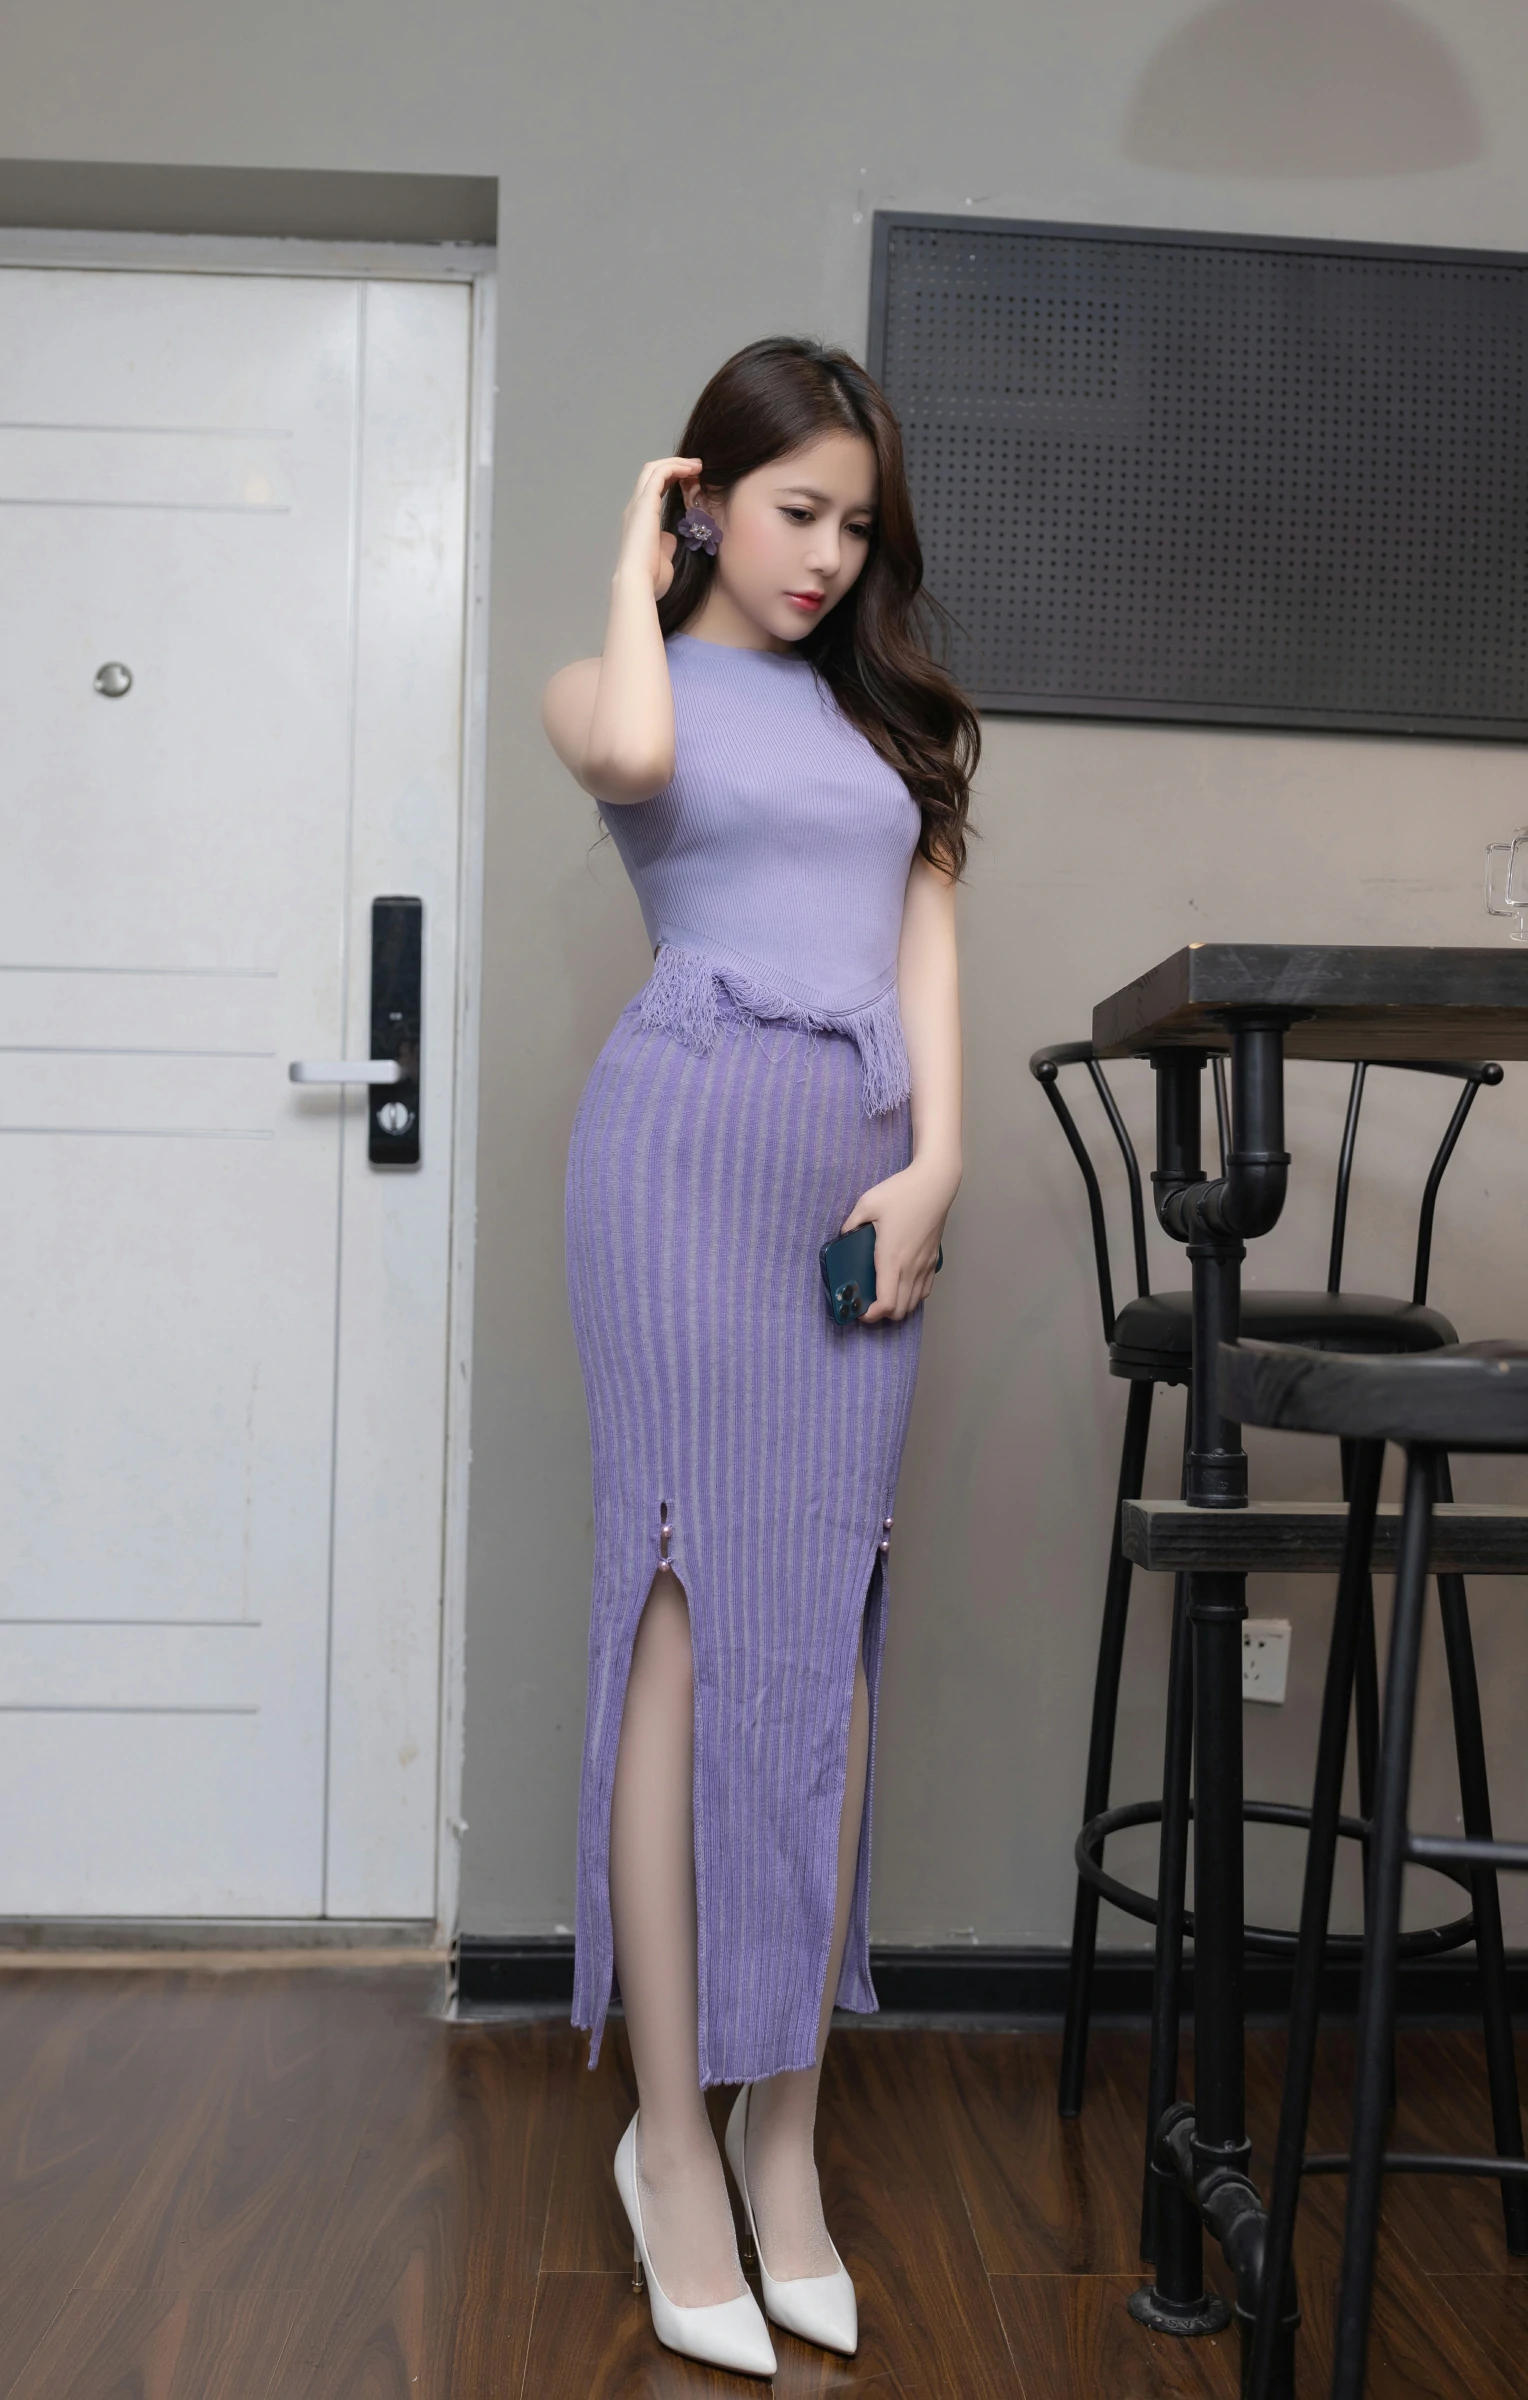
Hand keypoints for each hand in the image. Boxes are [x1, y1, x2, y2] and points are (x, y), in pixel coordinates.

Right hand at [616, 455, 702, 600]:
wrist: (639, 581)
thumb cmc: (651, 577)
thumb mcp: (663, 557)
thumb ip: (666, 544)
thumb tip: (672, 537)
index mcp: (639, 520)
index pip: (653, 489)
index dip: (672, 480)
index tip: (693, 480)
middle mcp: (636, 508)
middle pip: (651, 473)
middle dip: (675, 465)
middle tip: (697, 467)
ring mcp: (638, 503)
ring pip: (654, 468)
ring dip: (677, 463)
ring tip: (698, 465)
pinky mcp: (645, 502)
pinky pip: (660, 473)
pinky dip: (676, 466)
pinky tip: (693, 470)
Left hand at [839, 1158, 957, 1324]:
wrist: (936, 1183)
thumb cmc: (902, 1192)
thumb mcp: (867, 1203)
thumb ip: (851, 1223)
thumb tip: (842, 1236)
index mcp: (892, 1258)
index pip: (886, 1304)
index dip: (872, 1315)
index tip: (859, 1311)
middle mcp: (910, 1267)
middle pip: (900, 1311)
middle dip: (882, 1314)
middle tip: (867, 1304)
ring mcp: (925, 1265)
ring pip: (914, 1302)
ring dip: (898, 1306)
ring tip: (883, 1296)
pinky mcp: (933, 1259)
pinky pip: (925, 1289)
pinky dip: (912, 1295)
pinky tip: (901, 1284)